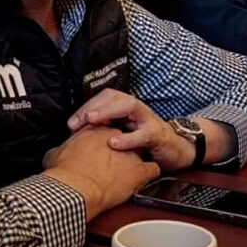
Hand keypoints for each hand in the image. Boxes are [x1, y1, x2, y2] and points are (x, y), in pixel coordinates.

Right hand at [42, 126, 159, 219]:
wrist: (76, 188)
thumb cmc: (65, 173)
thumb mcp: (54, 156)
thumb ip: (59, 150)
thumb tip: (53, 153)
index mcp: (95, 130)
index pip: (104, 127)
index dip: (102, 138)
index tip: (98, 147)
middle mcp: (115, 136)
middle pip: (122, 136)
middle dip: (119, 144)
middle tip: (111, 157)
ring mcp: (130, 153)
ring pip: (138, 150)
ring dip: (133, 157)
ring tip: (128, 166)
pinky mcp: (140, 170)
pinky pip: (152, 168)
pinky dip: (149, 172)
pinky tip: (146, 176)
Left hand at [67, 88, 194, 170]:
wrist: (176, 149)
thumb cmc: (143, 141)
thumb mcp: (122, 133)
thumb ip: (104, 130)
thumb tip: (76, 135)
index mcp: (124, 106)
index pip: (102, 98)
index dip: (85, 107)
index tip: (71, 124)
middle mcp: (135, 108)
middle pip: (112, 97)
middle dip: (92, 107)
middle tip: (76, 122)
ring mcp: (147, 118)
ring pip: (127, 106)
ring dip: (107, 112)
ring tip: (91, 121)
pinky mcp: (157, 134)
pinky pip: (142, 133)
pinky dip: (127, 138)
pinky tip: (114, 144)